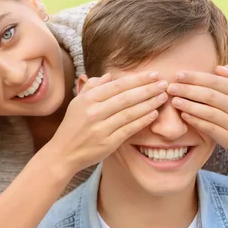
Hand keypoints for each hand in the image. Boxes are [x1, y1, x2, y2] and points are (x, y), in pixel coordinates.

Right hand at [46, 71, 168, 173]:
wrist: (63, 153)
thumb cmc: (72, 126)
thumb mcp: (77, 103)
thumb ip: (92, 87)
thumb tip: (109, 76)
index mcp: (88, 99)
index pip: (117, 85)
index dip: (137, 79)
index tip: (153, 74)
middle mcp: (94, 112)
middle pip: (126, 97)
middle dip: (148, 89)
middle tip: (164, 83)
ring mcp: (101, 128)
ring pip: (130, 112)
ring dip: (149, 103)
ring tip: (163, 97)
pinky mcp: (108, 143)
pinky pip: (129, 129)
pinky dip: (143, 120)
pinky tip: (154, 114)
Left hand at [167, 64, 227, 153]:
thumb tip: (218, 68)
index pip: (214, 81)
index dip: (195, 78)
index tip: (178, 75)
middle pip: (209, 95)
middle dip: (188, 90)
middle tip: (170, 87)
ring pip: (208, 112)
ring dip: (189, 105)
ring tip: (174, 100)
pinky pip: (209, 127)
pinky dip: (196, 121)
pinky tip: (184, 115)